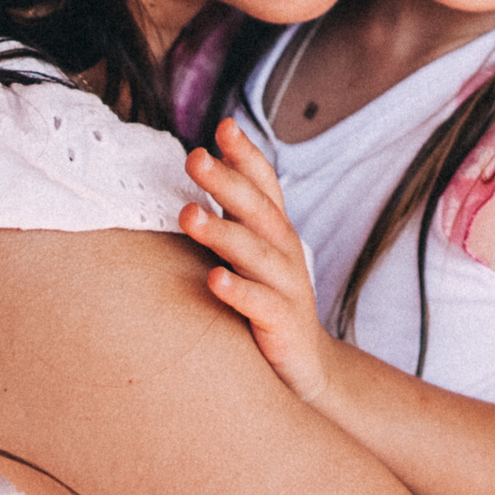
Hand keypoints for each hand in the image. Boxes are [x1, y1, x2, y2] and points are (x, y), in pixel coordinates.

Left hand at [182, 119, 335, 405]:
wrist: (306, 369)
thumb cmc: (265, 301)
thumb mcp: (252, 254)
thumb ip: (230, 216)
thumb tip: (195, 166)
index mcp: (275, 232)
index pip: (265, 184)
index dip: (247, 155)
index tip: (224, 126)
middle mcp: (286, 253)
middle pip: (258, 211)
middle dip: (227, 182)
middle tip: (194, 158)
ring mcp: (288, 289)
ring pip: (257, 254)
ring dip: (222, 232)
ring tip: (188, 215)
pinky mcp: (284, 326)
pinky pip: (261, 306)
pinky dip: (239, 291)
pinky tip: (214, 280)